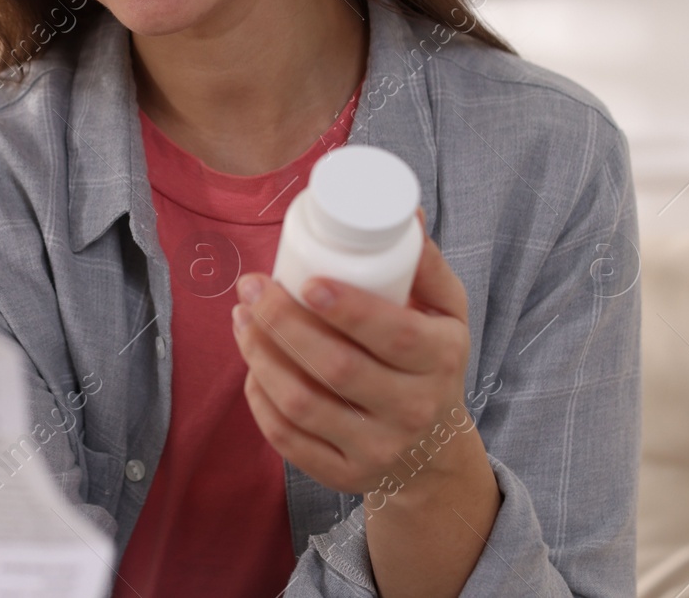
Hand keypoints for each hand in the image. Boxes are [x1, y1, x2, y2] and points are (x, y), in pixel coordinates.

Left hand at [231, 216, 478, 497]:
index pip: (394, 336)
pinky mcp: (343, 474)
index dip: (348, 309)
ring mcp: (376, 448)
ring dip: (261, 356)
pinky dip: (259, 400)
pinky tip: (250, 366)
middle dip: (284, 323)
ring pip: (304, 404)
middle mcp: (412, 409)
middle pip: (337, 368)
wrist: (433, 451)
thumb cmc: (429, 361)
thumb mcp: (447, 313)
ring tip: (241, 317)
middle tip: (252, 287)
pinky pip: (288, 439)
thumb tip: (407, 213)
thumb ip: (426, 265)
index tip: (306, 280)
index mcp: (440, 360)